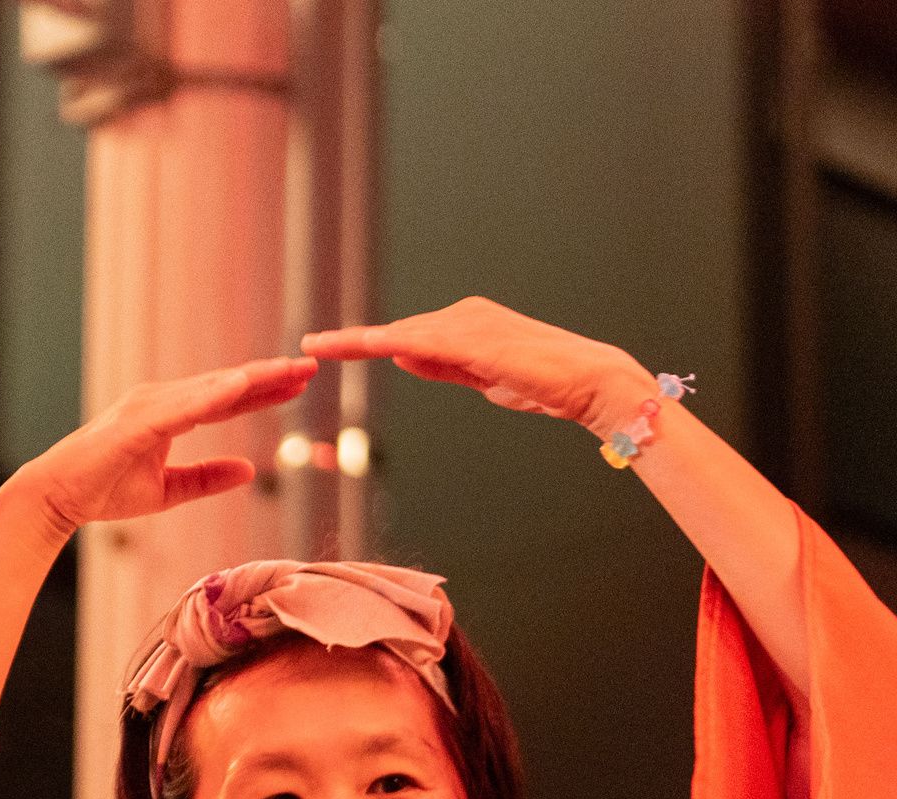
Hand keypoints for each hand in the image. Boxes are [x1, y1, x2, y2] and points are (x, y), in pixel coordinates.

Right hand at [13, 357, 315, 535]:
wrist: (59, 497)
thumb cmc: (106, 490)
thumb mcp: (169, 491)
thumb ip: (208, 478)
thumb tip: (251, 470)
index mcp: (170, 414)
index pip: (227, 400)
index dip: (264, 391)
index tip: (300, 382)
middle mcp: (161, 401)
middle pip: (224, 386)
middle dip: (268, 376)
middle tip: (310, 365)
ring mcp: (147, 407)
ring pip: (208, 390)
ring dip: (248, 379)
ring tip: (285, 371)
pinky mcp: (135, 424)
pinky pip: (180, 408)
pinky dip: (210, 396)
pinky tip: (238, 388)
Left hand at [303, 297, 655, 436]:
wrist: (587, 382)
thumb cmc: (542, 383)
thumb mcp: (481, 378)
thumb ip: (442, 366)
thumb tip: (402, 356)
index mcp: (464, 325)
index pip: (405, 336)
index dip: (364, 343)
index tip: (328, 346)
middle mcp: (462, 316)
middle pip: (396, 332)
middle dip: (351, 340)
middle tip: (309, 345)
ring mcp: (469, 324)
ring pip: (403, 333)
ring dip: (360, 340)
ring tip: (320, 346)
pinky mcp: (478, 339)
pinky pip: (426, 341)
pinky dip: (392, 343)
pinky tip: (367, 347)